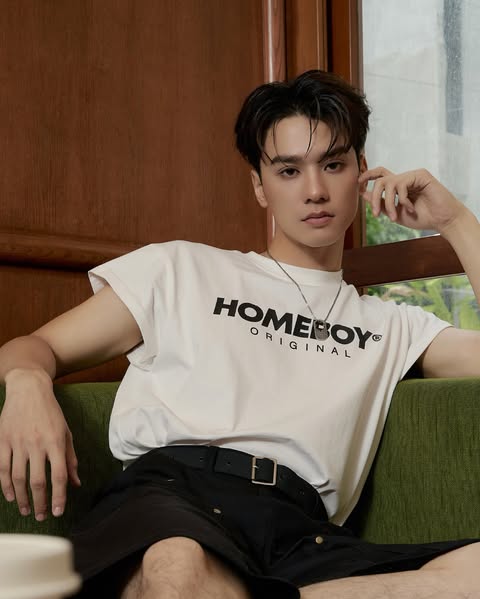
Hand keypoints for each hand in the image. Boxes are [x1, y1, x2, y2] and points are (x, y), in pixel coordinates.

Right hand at [0, 369, 80, 520]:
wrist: (29, 389)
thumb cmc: (51, 412)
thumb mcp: (66, 432)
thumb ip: (70, 459)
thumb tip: (75, 483)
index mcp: (56, 442)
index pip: (58, 475)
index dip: (59, 496)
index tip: (58, 511)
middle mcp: (37, 444)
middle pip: (37, 481)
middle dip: (40, 503)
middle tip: (42, 516)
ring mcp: (18, 442)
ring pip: (18, 478)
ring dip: (22, 498)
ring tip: (26, 510)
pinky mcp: (3, 440)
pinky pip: (2, 468)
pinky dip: (5, 486)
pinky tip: (10, 496)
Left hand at [358, 167, 466, 234]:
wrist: (442, 221)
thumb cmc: (421, 218)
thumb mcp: (394, 213)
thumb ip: (380, 203)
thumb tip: (363, 193)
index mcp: (398, 186)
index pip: (379, 174)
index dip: (367, 175)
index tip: (358, 184)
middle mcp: (404, 178)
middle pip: (380, 178)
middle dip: (373, 197)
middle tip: (374, 214)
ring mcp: (412, 175)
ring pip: (388, 183)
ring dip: (388, 203)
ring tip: (394, 217)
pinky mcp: (421, 175)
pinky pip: (401, 184)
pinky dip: (402, 200)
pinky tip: (411, 208)